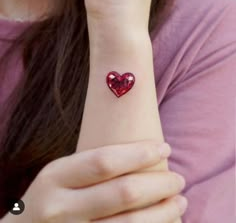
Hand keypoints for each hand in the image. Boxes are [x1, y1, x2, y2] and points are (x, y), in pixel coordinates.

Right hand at [3, 140, 186, 221]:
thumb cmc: (52, 197)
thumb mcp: (61, 174)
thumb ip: (92, 165)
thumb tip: (143, 153)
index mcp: (55, 177)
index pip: (105, 161)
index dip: (140, 153)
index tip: (164, 147)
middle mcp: (60, 208)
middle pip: (123, 193)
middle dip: (159, 184)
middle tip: (179, 178)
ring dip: (164, 212)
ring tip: (180, 200)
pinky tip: (164, 222)